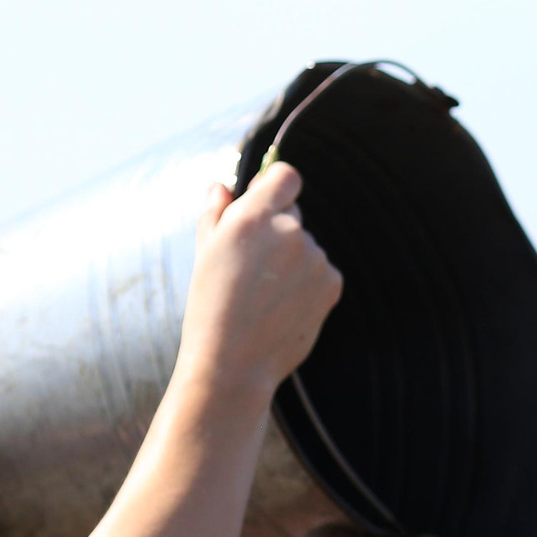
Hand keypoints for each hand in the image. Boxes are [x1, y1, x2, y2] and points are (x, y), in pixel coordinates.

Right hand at [173, 162, 341, 408]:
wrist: (234, 360)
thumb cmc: (211, 304)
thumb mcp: (205, 251)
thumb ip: (216, 211)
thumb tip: (222, 186)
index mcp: (253, 217)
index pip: (286, 176)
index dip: (276, 186)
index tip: (265, 200)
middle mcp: (289, 231)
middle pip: (294, 214)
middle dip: (277, 230)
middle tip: (252, 266)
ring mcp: (315, 258)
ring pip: (307, 247)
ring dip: (292, 260)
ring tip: (265, 294)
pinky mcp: (332, 283)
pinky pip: (321, 271)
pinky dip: (307, 283)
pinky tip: (283, 305)